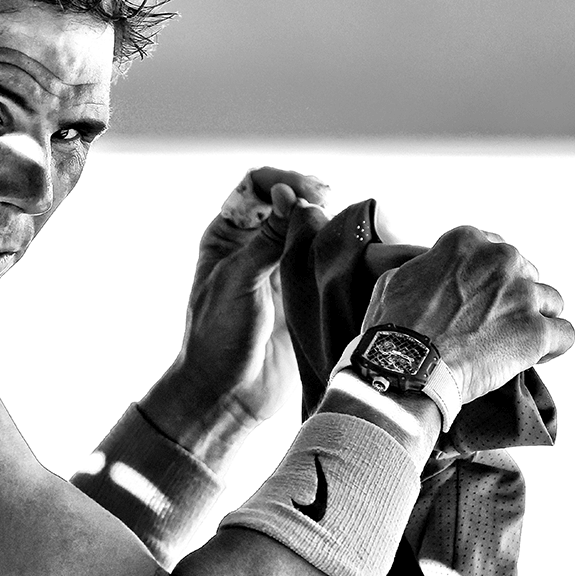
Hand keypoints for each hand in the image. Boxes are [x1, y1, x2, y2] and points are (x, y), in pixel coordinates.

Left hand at [143, 168, 328, 458]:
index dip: (282, 180)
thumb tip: (289, 196)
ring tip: (347, 230)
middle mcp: (254, 246)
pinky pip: (326, 263)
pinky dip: (342, 255)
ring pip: (312, 231)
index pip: (256, 187)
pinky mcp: (305, 294)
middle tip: (333, 208)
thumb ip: (265, 241)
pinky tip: (356, 255)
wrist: (229, 395)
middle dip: (312, 197)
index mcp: (227, 236)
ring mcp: (281, 269)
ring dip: (330, 225)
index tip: (307, 192)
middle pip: (289, 202)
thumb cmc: (218, 338)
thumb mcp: (237, 283)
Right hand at [362, 226, 574, 403]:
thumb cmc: (395, 327)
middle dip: (512, 295)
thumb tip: (432, 274)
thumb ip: (427, 268)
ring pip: (550, 301)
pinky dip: (551, 347)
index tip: (478, 294)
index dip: (487, 276)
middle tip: (489, 321)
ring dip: (533, 318)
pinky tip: (529, 355)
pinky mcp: (536, 332)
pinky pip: (565, 335)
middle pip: (526, 273)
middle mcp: (499, 261)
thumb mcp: (395, 279)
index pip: (495, 249)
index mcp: (465, 243)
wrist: (404, 365)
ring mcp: (522, 296)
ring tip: (509, 341)